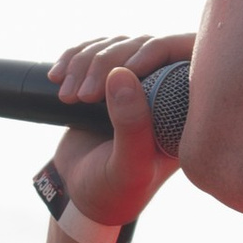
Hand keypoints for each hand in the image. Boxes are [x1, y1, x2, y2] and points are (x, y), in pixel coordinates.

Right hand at [44, 30, 191, 238]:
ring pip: (117, 45)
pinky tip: (56, 77)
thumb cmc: (113, 192)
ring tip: (67, 97)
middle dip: (107, 62)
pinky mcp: (111, 80)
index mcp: (186, 112)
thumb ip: (131, 125)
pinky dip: (73, 58)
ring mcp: (138, 83)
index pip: (185, 54)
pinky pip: (95, 50)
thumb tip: (122, 74)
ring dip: (85, 62)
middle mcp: (166, 92)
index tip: (123, 74)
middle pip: (144, 45)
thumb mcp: (126, 166)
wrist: (80, 198)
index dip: (154, 51)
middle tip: (83, 97)